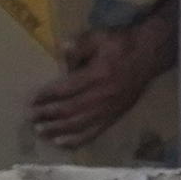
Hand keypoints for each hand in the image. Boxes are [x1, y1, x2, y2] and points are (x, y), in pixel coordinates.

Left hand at [28, 0, 178, 147]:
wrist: (150, 55)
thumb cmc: (121, 44)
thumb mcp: (100, 36)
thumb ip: (80, 44)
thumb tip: (61, 51)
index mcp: (98, 75)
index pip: (67, 89)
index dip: (47, 96)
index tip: (32, 100)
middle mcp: (103, 96)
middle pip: (70, 109)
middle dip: (48, 115)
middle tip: (30, 117)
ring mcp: (109, 109)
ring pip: (80, 124)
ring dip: (58, 129)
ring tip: (40, 131)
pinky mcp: (114, 117)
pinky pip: (94, 132)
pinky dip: (76, 140)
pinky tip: (61, 143)